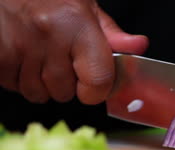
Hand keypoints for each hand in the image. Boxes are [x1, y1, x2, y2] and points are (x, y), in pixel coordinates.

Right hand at [0, 0, 147, 103]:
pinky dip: (17, 78)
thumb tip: (138, 45)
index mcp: (78, 24)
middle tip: (58, 57)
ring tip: (38, 54)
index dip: (97, 90)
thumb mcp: (86, 7)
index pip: (98, 81)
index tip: (93, 85)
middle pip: (65, 93)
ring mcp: (20, 47)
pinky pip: (14, 87)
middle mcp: (49, 36)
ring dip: (40, 82)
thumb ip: (111, 34)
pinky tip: (21, 55)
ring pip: (38, 93)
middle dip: (65, 83)